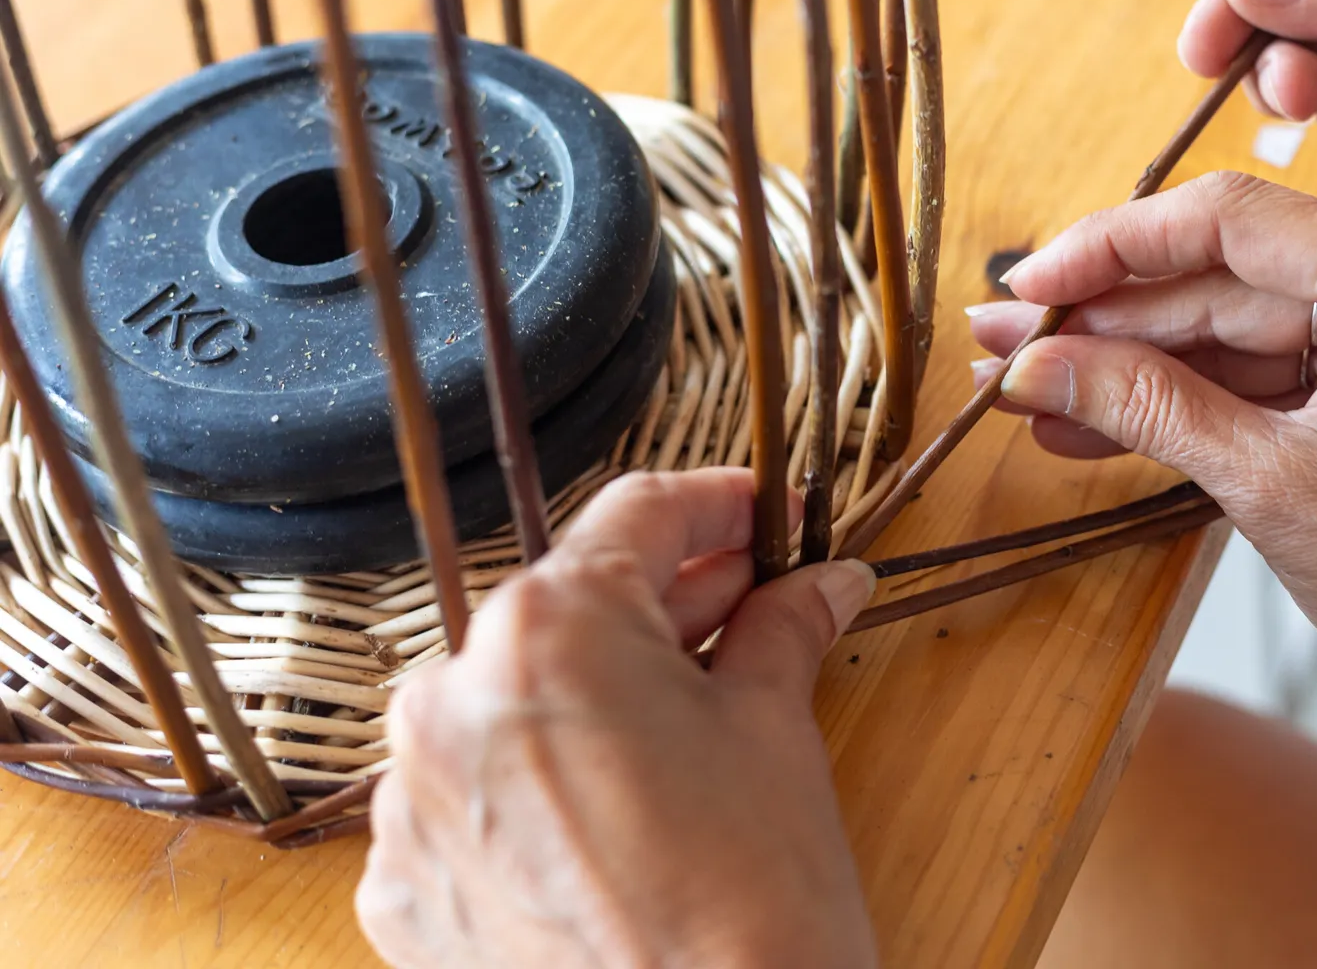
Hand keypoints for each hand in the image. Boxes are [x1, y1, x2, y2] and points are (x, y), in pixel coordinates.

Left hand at [355, 468, 878, 968]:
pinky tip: (621, 809)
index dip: (717, 506)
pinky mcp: (404, 886)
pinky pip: (475, 796)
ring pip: (516, 704)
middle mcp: (452, 697)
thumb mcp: (777, 733)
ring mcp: (413, 800)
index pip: (640, 516)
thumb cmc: (752, 905)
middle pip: (573, 610)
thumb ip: (782, 629)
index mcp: (551, 631)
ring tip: (689, 720)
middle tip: (753, 605)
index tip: (762, 519)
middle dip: (668, 603)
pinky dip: (542, 786)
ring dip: (598, 695)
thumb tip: (817, 582)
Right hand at [976, 172, 1316, 781]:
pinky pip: (1278, 365)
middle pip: (1230, 274)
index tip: (1028, 287)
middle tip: (1006, 343)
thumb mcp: (1269, 488)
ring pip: (1243, 324)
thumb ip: (1145, 406)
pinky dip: (1196, 395)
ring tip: (1031, 390)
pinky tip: (1097, 419)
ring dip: (1138, 363)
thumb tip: (1033, 365)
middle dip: (1111, 319)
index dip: (1111, 248)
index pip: (1233, 220)